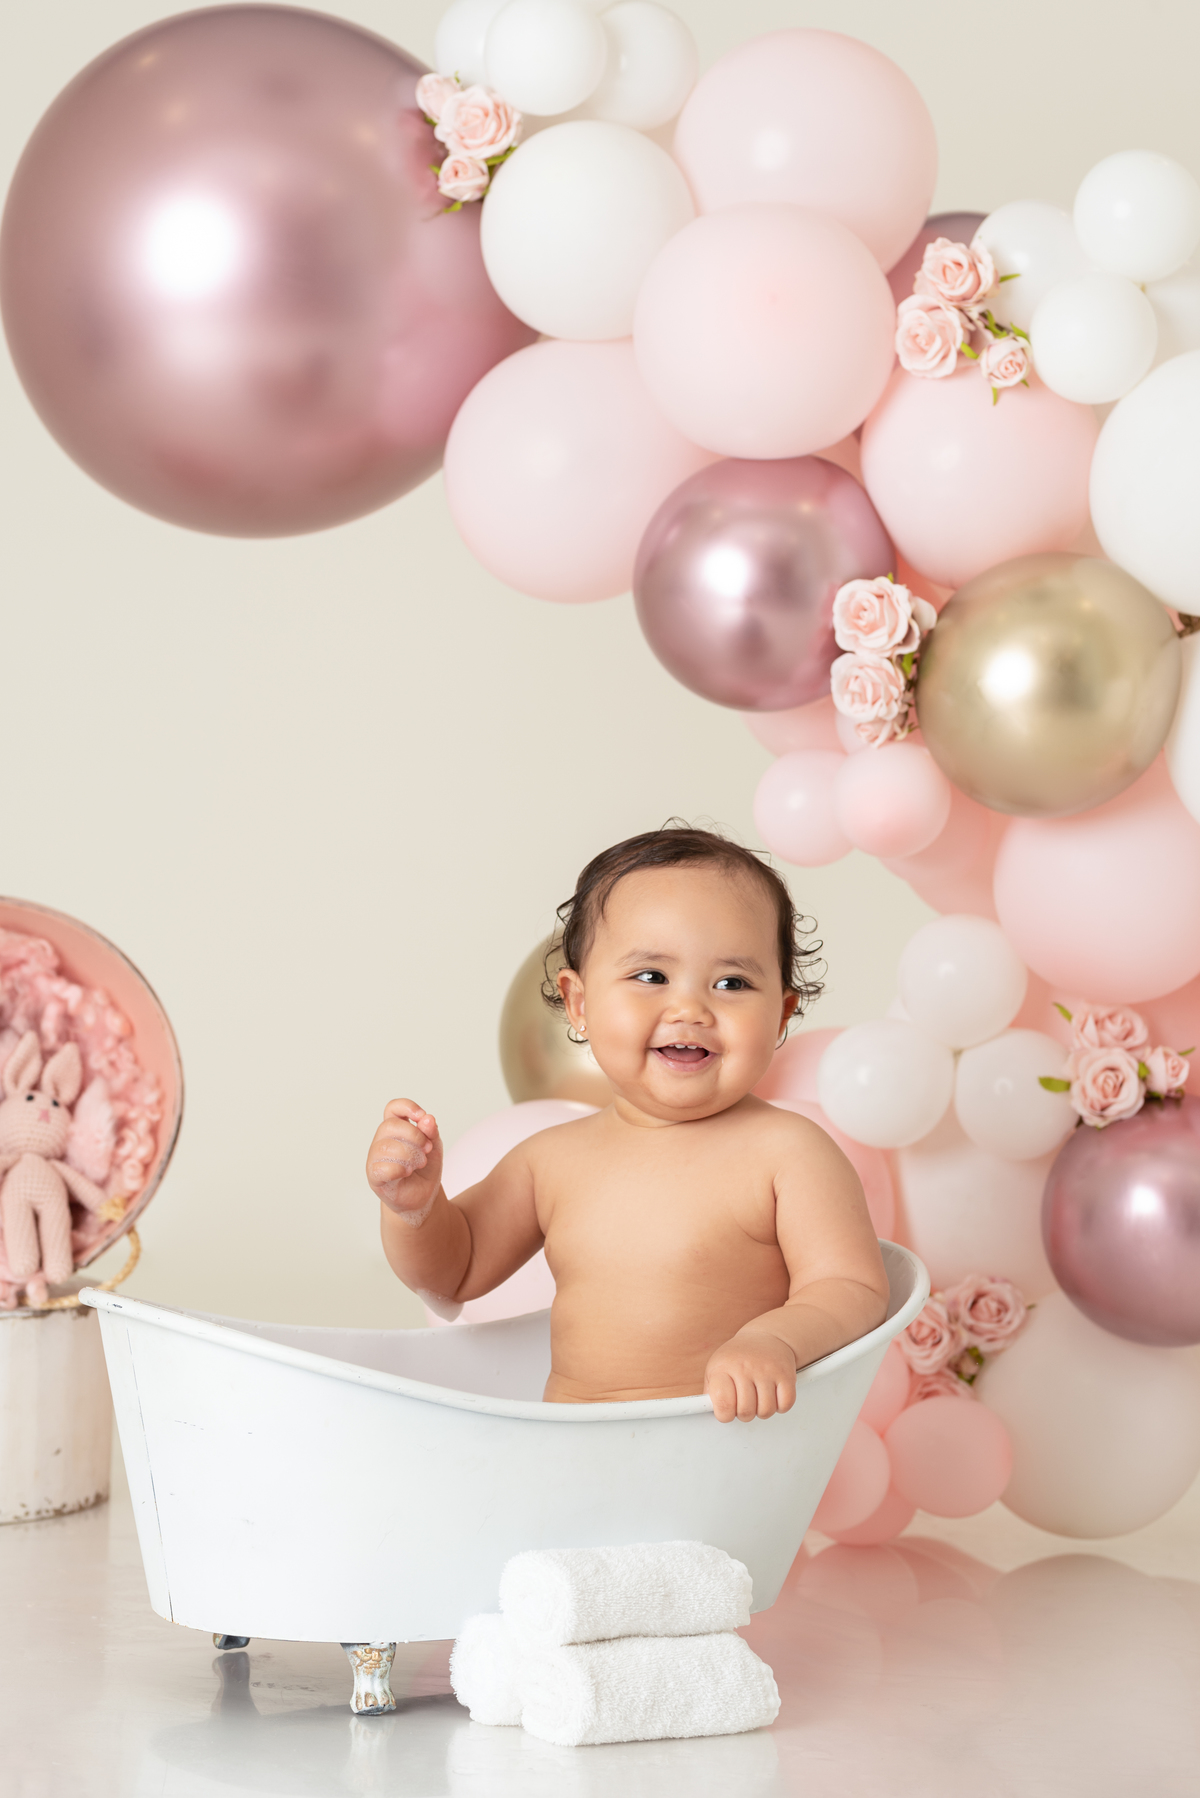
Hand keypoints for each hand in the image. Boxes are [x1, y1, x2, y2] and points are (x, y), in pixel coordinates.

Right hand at [367, 1099, 443, 1219]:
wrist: (424, 1197)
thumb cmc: (424, 1170)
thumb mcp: (434, 1147)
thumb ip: (431, 1132)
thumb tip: (427, 1119)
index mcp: (395, 1130)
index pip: (393, 1108)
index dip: (407, 1107)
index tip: (422, 1117)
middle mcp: (382, 1141)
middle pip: (390, 1125)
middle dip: (414, 1136)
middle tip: (427, 1149)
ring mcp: (375, 1158)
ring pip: (386, 1146)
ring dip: (409, 1154)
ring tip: (419, 1163)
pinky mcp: (374, 1176)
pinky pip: (381, 1167)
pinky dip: (399, 1169)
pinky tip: (408, 1172)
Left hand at [704, 1329, 796, 1422]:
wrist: (765, 1337)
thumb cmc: (737, 1358)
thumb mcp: (716, 1369)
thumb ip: (711, 1392)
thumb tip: (709, 1412)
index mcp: (724, 1368)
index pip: (723, 1403)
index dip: (724, 1414)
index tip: (726, 1410)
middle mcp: (745, 1367)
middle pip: (745, 1411)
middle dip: (744, 1414)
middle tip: (744, 1403)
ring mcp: (766, 1370)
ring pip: (766, 1410)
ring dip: (762, 1411)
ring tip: (758, 1399)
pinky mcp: (786, 1374)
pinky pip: (785, 1404)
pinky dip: (780, 1406)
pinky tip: (773, 1396)